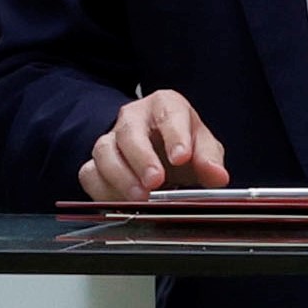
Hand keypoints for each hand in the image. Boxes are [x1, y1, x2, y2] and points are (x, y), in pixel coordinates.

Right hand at [77, 90, 228, 202]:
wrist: (159, 154)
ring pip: (104, 151)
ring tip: (141, 197)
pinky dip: (104, 190)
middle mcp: (133, 118)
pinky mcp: (96, 163)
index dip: (175, 135)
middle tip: (155, 181)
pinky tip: (122, 202)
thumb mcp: (203, 148)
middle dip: (142, 158)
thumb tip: (218, 175)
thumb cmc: (182, 145)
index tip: (182, 157)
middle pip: (130, 132)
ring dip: (121, 177)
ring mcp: (111, 140)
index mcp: (164, 106)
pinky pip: (90, 174)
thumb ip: (210, 160)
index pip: (169, 113)